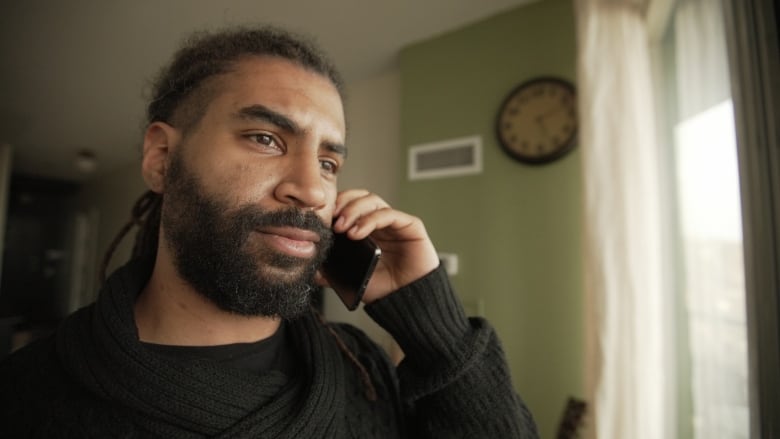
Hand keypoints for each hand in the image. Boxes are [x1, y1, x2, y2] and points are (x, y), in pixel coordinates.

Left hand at [324, 189, 439, 302]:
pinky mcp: (411, 226)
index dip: (335, 206)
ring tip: (343, 228)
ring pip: (373, 201)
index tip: (321, 218)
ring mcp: (395, 223)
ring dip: (354, 210)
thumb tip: (311, 268)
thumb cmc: (383, 288)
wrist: (405, 301)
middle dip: (344, 204)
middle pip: (360, 197)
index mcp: (365, 229)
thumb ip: (331, 271)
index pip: (349, 204)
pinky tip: (357, 232)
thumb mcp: (350, 277)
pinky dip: (371, 219)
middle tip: (332, 220)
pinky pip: (390, 214)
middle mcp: (380, 223)